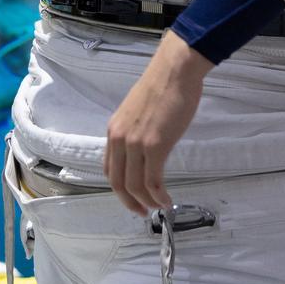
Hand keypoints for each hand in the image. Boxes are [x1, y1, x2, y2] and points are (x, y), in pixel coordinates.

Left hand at [104, 31, 212, 215]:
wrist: (175, 71)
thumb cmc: (163, 86)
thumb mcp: (138, 111)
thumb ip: (136, 130)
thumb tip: (144, 147)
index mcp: (114, 130)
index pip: (109, 168)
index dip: (119, 188)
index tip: (132, 197)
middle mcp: (119, 139)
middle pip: (118, 182)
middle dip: (130, 202)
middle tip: (142, 212)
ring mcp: (136, 143)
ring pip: (135, 185)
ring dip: (146, 202)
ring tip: (159, 207)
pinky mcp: (155, 146)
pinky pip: (153, 181)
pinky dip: (159, 196)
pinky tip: (167, 200)